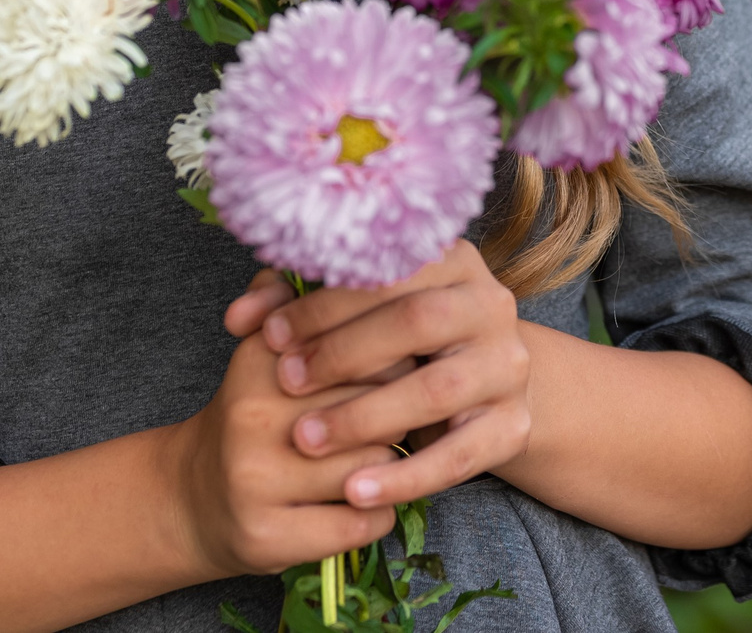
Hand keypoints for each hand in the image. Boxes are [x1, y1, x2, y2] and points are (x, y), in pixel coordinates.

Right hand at [163, 321, 399, 578]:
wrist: (192, 497)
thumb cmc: (251, 416)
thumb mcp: (260, 352)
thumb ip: (282, 300)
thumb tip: (300, 269)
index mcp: (260, 362)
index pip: (367, 351)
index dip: (393, 365)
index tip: (393, 375)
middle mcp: (253, 418)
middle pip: (375, 406)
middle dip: (396, 416)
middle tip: (392, 423)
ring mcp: (257, 482)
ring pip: (374, 465)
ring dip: (390, 468)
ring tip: (377, 462)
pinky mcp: (268, 536)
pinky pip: (363, 521)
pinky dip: (379, 513)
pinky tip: (366, 502)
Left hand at [227, 242, 532, 511]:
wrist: (478, 393)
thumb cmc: (395, 345)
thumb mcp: (352, 317)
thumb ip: (292, 304)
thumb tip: (238, 316)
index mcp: (451, 260)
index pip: (387, 270)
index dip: (324, 303)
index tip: (271, 336)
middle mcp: (490, 305)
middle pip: (417, 321)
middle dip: (343, 354)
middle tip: (286, 383)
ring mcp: (508, 366)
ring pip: (436, 390)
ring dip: (364, 416)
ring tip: (306, 439)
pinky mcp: (513, 426)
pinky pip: (459, 457)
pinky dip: (404, 478)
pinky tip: (354, 491)